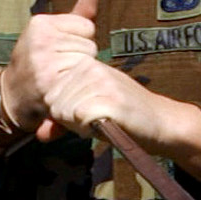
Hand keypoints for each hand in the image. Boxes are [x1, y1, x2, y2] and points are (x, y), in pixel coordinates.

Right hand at [0, 0, 102, 135]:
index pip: (86, 26)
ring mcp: (45, 60)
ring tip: (62, 77)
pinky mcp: (51, 82)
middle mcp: (41, 39)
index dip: (80, 40)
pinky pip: (83, 78)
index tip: (61, 51)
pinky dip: (79, 85)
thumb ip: (77, 15)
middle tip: (60, 67)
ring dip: (81, 72)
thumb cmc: (38, 62)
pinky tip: (65, 88)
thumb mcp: (52, 34)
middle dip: (81, 56)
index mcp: (41, 23)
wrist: (13, 95)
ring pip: (88, 61)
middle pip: (90, 44)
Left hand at [3, 0, 200, 168]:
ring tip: (102, 120)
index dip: (65, 113)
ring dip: (80, 125)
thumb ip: (62, 119)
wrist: (160, 123)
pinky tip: (106, 125)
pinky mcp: (108, 99)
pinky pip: (79, 118)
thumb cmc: (123, 118)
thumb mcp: (88, 111)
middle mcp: (89, 66)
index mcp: (83, 63)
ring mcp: (100, 81)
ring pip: (64, 111)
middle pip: (54, 104)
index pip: (49, 95)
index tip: (87, 112)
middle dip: (70, 120)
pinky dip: (89, 129)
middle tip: (96, 118)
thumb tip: (40, 135)